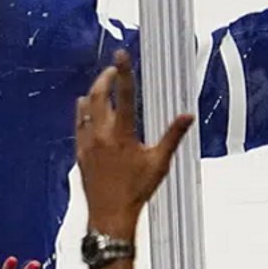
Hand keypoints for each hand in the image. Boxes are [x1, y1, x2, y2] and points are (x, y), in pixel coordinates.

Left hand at [76, 50, 194, 236]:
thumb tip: (189, 115)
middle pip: (98, 95)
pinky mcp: (79, 152)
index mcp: (122, 134)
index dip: (123, 71)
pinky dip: (83, 111)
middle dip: (105, 78)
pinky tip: (88, 107)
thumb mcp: (159, 163)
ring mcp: (87, 142)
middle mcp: (101, 134)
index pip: (123, 94)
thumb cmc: (137, 190)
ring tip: (102, 84)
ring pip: (85, 107)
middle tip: (113, 70)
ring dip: (93, 92)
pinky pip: (78, 123)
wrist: (110, 214)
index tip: (121, 54)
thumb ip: (173, 136)